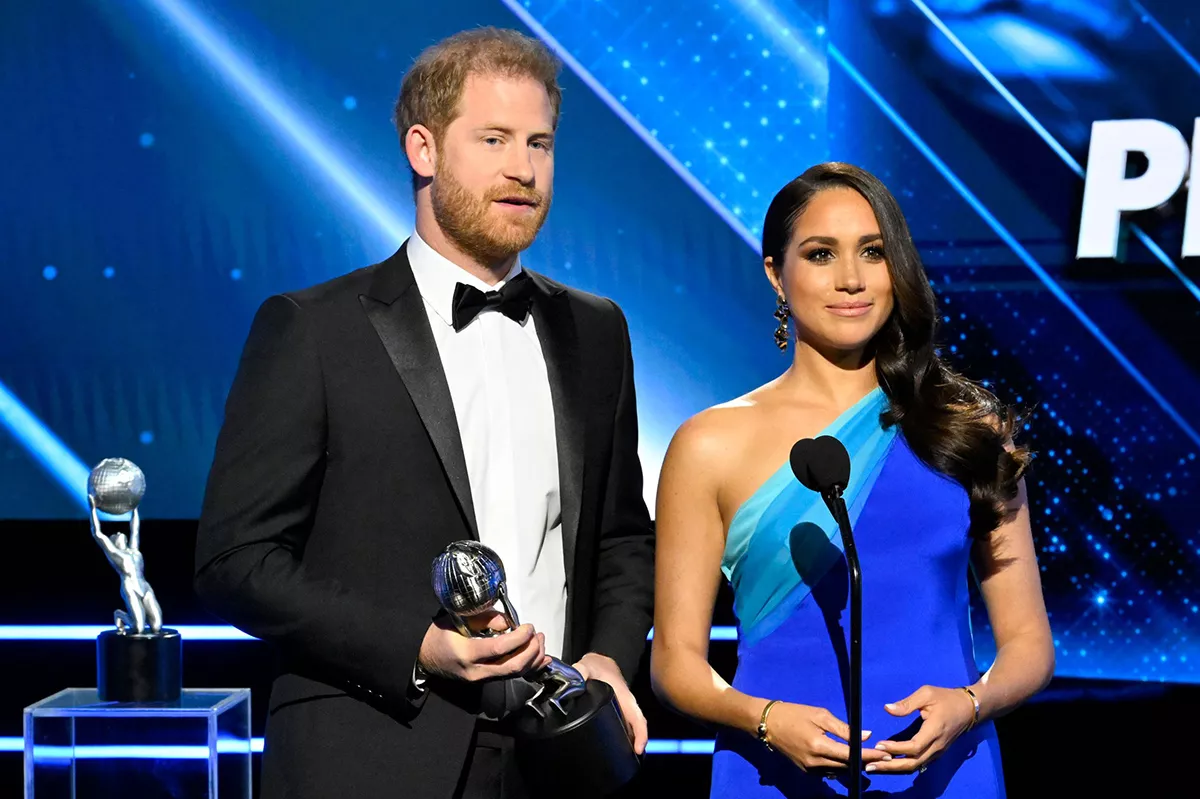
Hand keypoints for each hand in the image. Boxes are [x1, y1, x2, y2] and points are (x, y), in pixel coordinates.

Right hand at [418, 611, 548, 681]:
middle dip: (531, 651)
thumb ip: (485, 619)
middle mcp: (475, 671)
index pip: (500, 648)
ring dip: (532, 659)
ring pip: (514, 674)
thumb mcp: (458, 619)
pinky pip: (510, 676)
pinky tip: (540, 659)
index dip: (519, 638)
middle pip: (512, 667)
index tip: (528, 626)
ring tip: (541, 642)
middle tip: (537, 635)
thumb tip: (509, 624)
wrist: (424, 656)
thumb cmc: (439, 633)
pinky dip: (528, 667)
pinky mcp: (484, 682)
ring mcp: (480, 680)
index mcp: (466, 654)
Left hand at [574, 653, 647, 754]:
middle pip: (636, 729)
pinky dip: (623, 739)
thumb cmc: (598, 667)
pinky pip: (624, 727)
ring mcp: (623, 711)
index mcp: (625, 697)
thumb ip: (579, 672)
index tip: (639, 749)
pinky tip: (616, 751)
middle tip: (628, 762)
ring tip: (621, 762)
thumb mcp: (588, 667)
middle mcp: (627, 706)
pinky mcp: (618, 713)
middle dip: (636, 745)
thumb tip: (574, 681)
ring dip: (630, 744)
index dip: (640, 734)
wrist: (601, 663)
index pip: (637, 718)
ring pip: (631, 730)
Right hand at [759, 702, 889, 772]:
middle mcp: (815, 762)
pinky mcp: (806, 771)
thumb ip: (844, 728)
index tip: (886, 755)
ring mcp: (809, 769)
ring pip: (839, 771)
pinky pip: (829, 772)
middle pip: (847, 766)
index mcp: (819, 746)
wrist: (768, 724)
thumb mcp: (820, 715)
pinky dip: (840, 766)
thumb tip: (866, 736)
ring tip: (869, 759)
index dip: (870, 756)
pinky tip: (848, 760)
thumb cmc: (794, 714)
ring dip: (854, 766)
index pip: (851, 755)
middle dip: (865, 762)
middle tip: (882, 756)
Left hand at [867, 685, 975, 773]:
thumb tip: (887, 708)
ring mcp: (938, 751)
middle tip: (870, 765)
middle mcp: (937, 745)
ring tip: (876, 766)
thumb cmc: (946, 698)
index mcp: (934, 730)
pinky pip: (919, 763)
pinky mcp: (937, 752)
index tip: (879, 744)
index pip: (914, 747)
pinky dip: (904, 765)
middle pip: (913, 762)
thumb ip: (907, 703)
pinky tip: (890, 763)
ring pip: (916, 766)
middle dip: (891, 765)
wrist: (969, 708)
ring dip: (895, 768)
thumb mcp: (927, 694)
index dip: (896, 748)